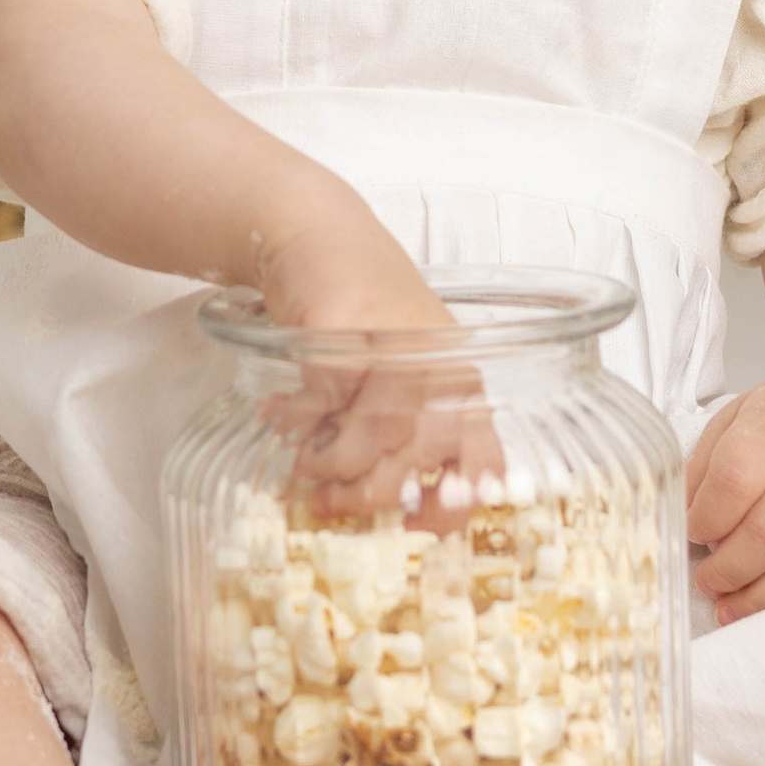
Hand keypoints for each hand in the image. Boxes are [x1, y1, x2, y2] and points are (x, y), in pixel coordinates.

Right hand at [254, 196, 496, 513]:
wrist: (321, 238)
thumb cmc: (367, 312)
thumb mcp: (408, 371)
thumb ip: (408, 433)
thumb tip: (393, 509)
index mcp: (464, 384)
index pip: (483, 465)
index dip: (451, 510)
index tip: (412, 527)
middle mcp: (439, 370)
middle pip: (407, 465)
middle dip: (362, 496)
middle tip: (330, 504)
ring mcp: (392, 352)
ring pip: (358, 444)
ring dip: (322, 462)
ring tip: (304, 455)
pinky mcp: (342, 337)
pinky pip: (316, 408)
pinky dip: (294, 421)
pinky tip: (282, 412)